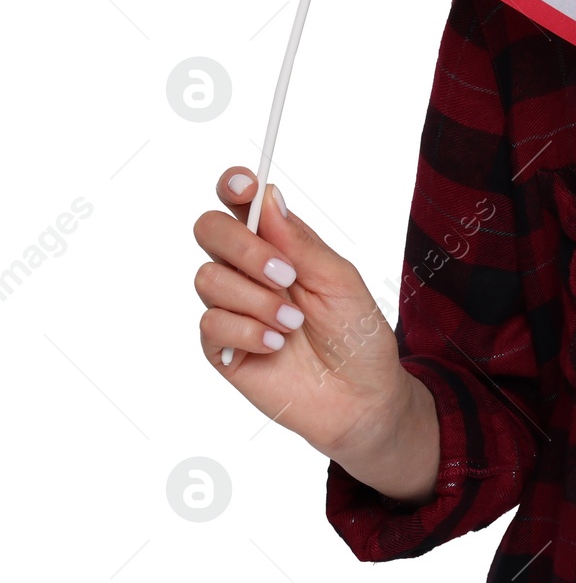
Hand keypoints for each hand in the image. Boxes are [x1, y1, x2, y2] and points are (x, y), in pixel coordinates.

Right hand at [192, 169, 431, 488]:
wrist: (361, 396)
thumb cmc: (356, 333)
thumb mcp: (338, 279)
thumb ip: (299, 241)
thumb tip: (268, 196)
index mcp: (279, 244)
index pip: (241, 203)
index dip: (233, 185)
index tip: (243, 185)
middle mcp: (249, 271)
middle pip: (210, 230)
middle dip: (244, 248)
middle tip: (286, 274)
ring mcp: (232, 308)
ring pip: (208, 278)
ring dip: (256, 299)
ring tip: (294, 323)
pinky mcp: (222, 348)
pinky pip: (210, 325)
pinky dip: (248, 331)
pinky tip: (277, 345)